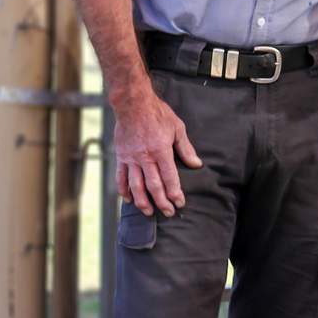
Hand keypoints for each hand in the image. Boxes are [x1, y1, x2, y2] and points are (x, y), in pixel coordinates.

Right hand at [112, 80, 202, 217]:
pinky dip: (124, 190)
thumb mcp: (177, 128)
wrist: (133, 104)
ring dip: (143, 201)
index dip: (175, 193)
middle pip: (153, 186)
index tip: (180, 203)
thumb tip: (196, 164)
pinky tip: (129, 199)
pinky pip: (121, 177)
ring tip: (149, 212)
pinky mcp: (121, 157)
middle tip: (168, 213)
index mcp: (161, 151)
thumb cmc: (158, 114)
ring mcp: (131, 158)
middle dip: (161, 202)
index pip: (169, 178)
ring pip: (136, 185)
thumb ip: (186, 148)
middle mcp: (145, 158)